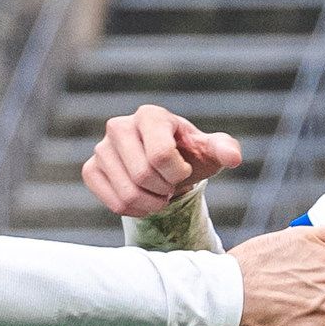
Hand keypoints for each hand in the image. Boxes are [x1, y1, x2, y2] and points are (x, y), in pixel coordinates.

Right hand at [82, 103, 241, 222]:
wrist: (164, 166)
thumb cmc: (188, 155)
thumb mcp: (209, 151)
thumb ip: (223, 149)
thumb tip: (233, 157)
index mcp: (150, 115)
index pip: (161, 155)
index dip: (178, 173)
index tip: (183, 171)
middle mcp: (119, 126)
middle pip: (143, 175)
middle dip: (164, 190)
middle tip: (170, 187)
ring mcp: (101, 148)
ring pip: (127, 193)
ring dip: (151, 203)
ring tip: (158, 194)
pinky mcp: (91, 169)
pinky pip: (112, 203)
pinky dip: (133, 210)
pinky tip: (142, 200)